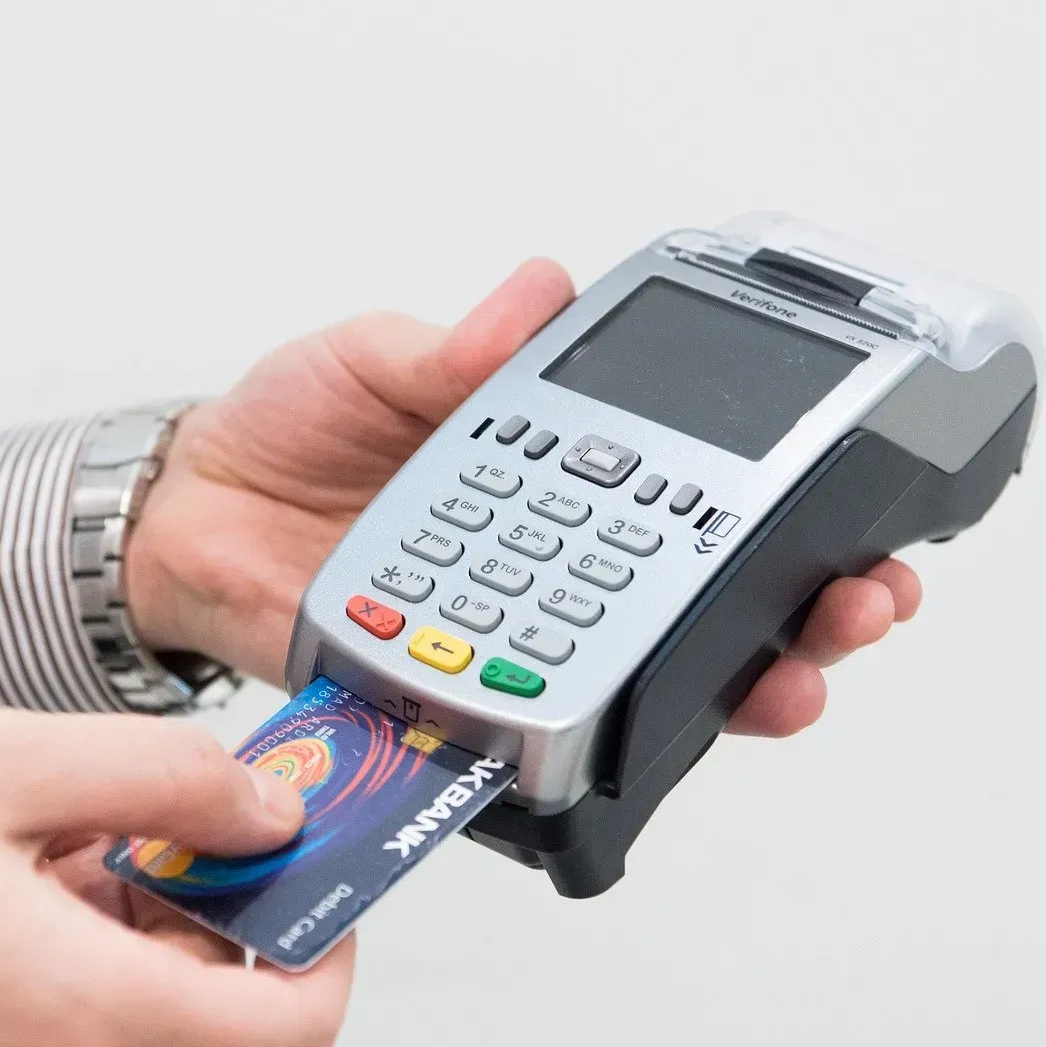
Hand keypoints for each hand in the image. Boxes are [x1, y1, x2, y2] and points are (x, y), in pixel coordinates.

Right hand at [0, 707, 352, 1046]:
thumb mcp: (10, 758)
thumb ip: (170, 778)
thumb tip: (272, 812)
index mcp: (77, 1019)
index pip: (287, 1036)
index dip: (326, 949)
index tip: (311, 870)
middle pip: (205, 1009)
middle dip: (207, 900)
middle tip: (163, 797)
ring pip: (130, 1009)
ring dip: (128, 912)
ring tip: (48, 819)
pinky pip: (61, 1024)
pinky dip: (71, 946)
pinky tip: (6, 864)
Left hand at [125, 260, 922, 735]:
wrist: (186, 515)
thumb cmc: (285, 428)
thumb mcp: (370, 360)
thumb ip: (452, 349)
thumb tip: (536, 292)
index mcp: (554, 471)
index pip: (696, 496)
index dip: (785, 511)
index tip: (859, 511)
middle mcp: (552, 566)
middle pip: (709, 606)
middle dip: (808, 614)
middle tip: (858, 605)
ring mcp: (509, 641)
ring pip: (647, 685)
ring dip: (732, 692)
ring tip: (784, 683)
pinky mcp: (448, 703)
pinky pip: (525, 740)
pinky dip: (579, 754)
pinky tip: (626, 751)